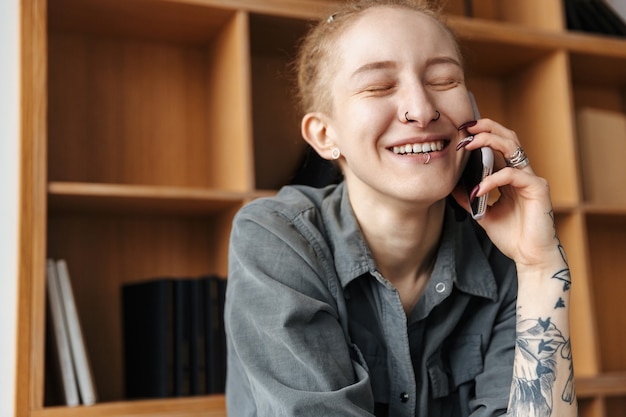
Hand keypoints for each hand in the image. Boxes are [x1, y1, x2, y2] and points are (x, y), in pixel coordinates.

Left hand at [451, 118, 563, 268]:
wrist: (530, 257)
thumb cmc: (511, 236)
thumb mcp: (483, 215)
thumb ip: (469, 199)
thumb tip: (451, 186)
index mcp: (511, 176)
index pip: (498, 146)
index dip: (481, 135)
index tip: (460, 133)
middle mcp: (522, 173)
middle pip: (508, 137)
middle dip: (486, 128)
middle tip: (465, 128)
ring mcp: (531, 179)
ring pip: (512, 147)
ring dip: (489, 142)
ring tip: (469, 145)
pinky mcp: (538, 189)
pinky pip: (512, 175)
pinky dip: (492, 180)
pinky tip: (478, 188)